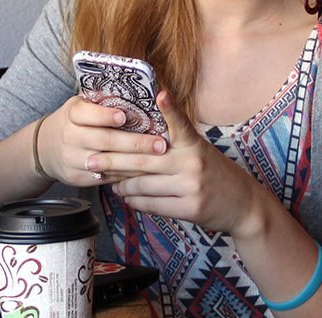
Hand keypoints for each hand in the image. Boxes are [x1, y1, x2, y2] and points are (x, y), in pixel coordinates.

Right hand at [36, 95, 167, 185]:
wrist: (46, 149)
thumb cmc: (74, 122)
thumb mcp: (81, 105)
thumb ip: (102, 101)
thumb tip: (138, 93)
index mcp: (71, 115)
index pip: (86, 114)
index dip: (105, 115)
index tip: (125, 116)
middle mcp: (69, 137)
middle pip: (104, 140)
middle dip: (134, 143)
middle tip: (159, 144)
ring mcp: (72, 159)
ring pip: (107, 162)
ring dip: (135, 162)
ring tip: (157, 159)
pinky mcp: (76, 177)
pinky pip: (105, 177)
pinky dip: (126, 174)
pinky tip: (143, 171)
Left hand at [111, 91, 267, 237]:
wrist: (243, 204)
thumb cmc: (214, 174)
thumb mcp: (199, 152)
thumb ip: (173, 145)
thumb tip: (133, 145)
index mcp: (194, 144)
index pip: (180, 123)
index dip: (170, 109)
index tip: (160, 94)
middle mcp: (192, 163)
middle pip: (143, 160)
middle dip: (112, 161)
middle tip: (90, 160)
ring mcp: (191, 186)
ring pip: (142, 185)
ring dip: (121, 185)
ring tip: (109, 182)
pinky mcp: (190, 208)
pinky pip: (151, 204)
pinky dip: (135, 201)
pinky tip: (127, 197)